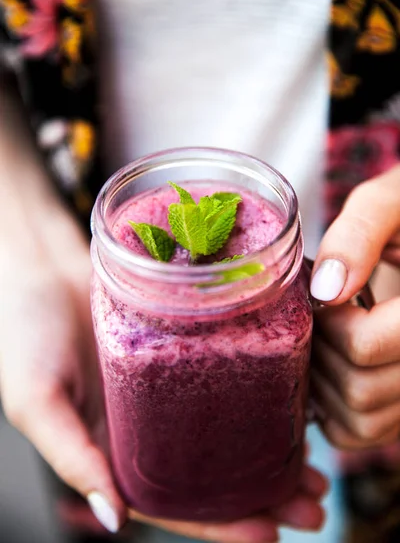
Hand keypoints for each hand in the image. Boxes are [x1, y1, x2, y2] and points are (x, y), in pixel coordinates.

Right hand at [0, 214, 325, 541]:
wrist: (38, 265)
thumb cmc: (24, 333)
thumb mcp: (38, 400)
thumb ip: (72, 457)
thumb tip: (114, 519)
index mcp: (112, 446)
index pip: (171, 499)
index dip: (217, 522)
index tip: (269, 530)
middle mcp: (145, 419)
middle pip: (210, 468)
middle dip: (262, 490)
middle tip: (313, 499)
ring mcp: (166, 380)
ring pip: (225, 423)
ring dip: (268, 444)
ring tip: (314, 460)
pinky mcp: (179, 341)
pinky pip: (223, 370)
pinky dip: (255, 387)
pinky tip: (287, 396)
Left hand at [310, 165, 399, 448]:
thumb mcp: (393, 202)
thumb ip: (359, 234)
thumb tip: (325, 291)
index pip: (365, 345)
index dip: (330, 320)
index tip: (327, 290)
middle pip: (359, 386)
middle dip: (323, 346)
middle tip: (321, 311)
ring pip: (359, 418)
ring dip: (324, 376)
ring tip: (329, 333)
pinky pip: (361, 433)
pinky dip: (332, 407)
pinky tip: (334, 362)